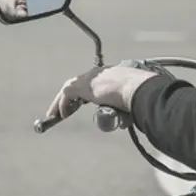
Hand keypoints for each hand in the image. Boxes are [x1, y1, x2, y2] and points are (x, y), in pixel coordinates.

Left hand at [44, 64, 159, 123]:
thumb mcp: (131, 102)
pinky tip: (62, 115)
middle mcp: (99, 73)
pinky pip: (67, 94)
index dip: (86, 94)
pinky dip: (62, 105)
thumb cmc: (140, 95)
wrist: (138, 88)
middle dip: (70, 97)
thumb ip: (126, 109)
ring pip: (69, 88)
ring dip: (61, 102)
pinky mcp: (82, 85)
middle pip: (78, 85)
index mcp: (111, 74)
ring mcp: (90, 78)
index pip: (94, 83)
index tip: (83, 102)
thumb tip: (125, 121)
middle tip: (65, 109)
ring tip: (55, 114)